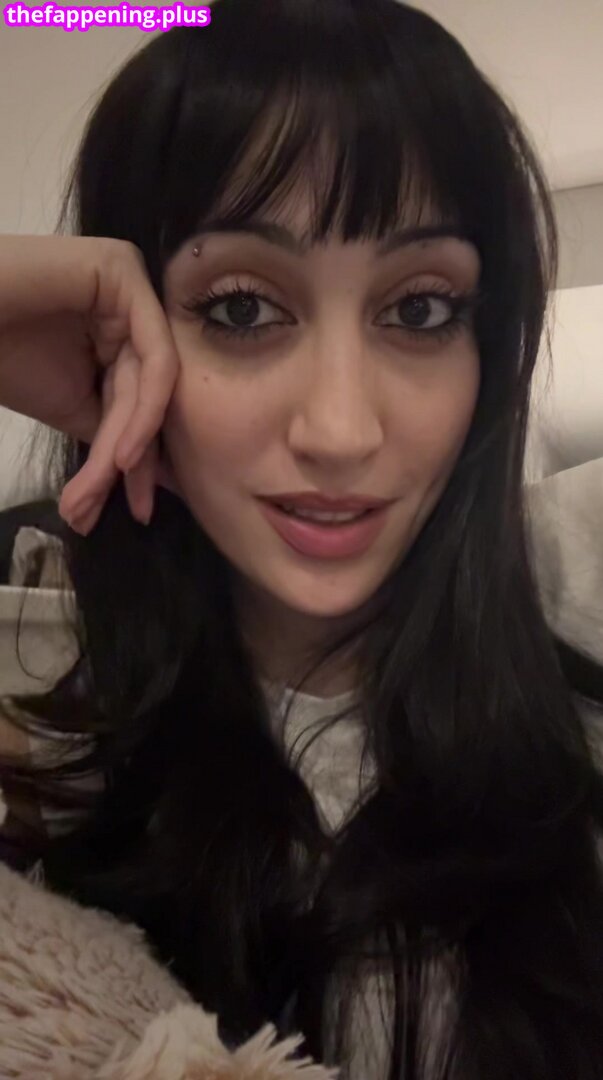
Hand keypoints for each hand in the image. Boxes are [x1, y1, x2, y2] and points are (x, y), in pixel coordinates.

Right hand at [0, 235, 179, 532]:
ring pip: (151, 380)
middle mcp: (131, 302)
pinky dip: (144, 408)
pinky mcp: (123, 269)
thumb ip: (117, 434)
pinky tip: (125, 453)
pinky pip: (153, 352)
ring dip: (132, 443)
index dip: (140, 461)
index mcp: (119, 327)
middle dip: (138, 460)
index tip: (137, 511)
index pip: (140, 399)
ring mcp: (130, 282)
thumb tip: (160, 479)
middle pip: (147, 393)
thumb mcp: (70, 406)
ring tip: (107, 485)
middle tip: (135, 511)